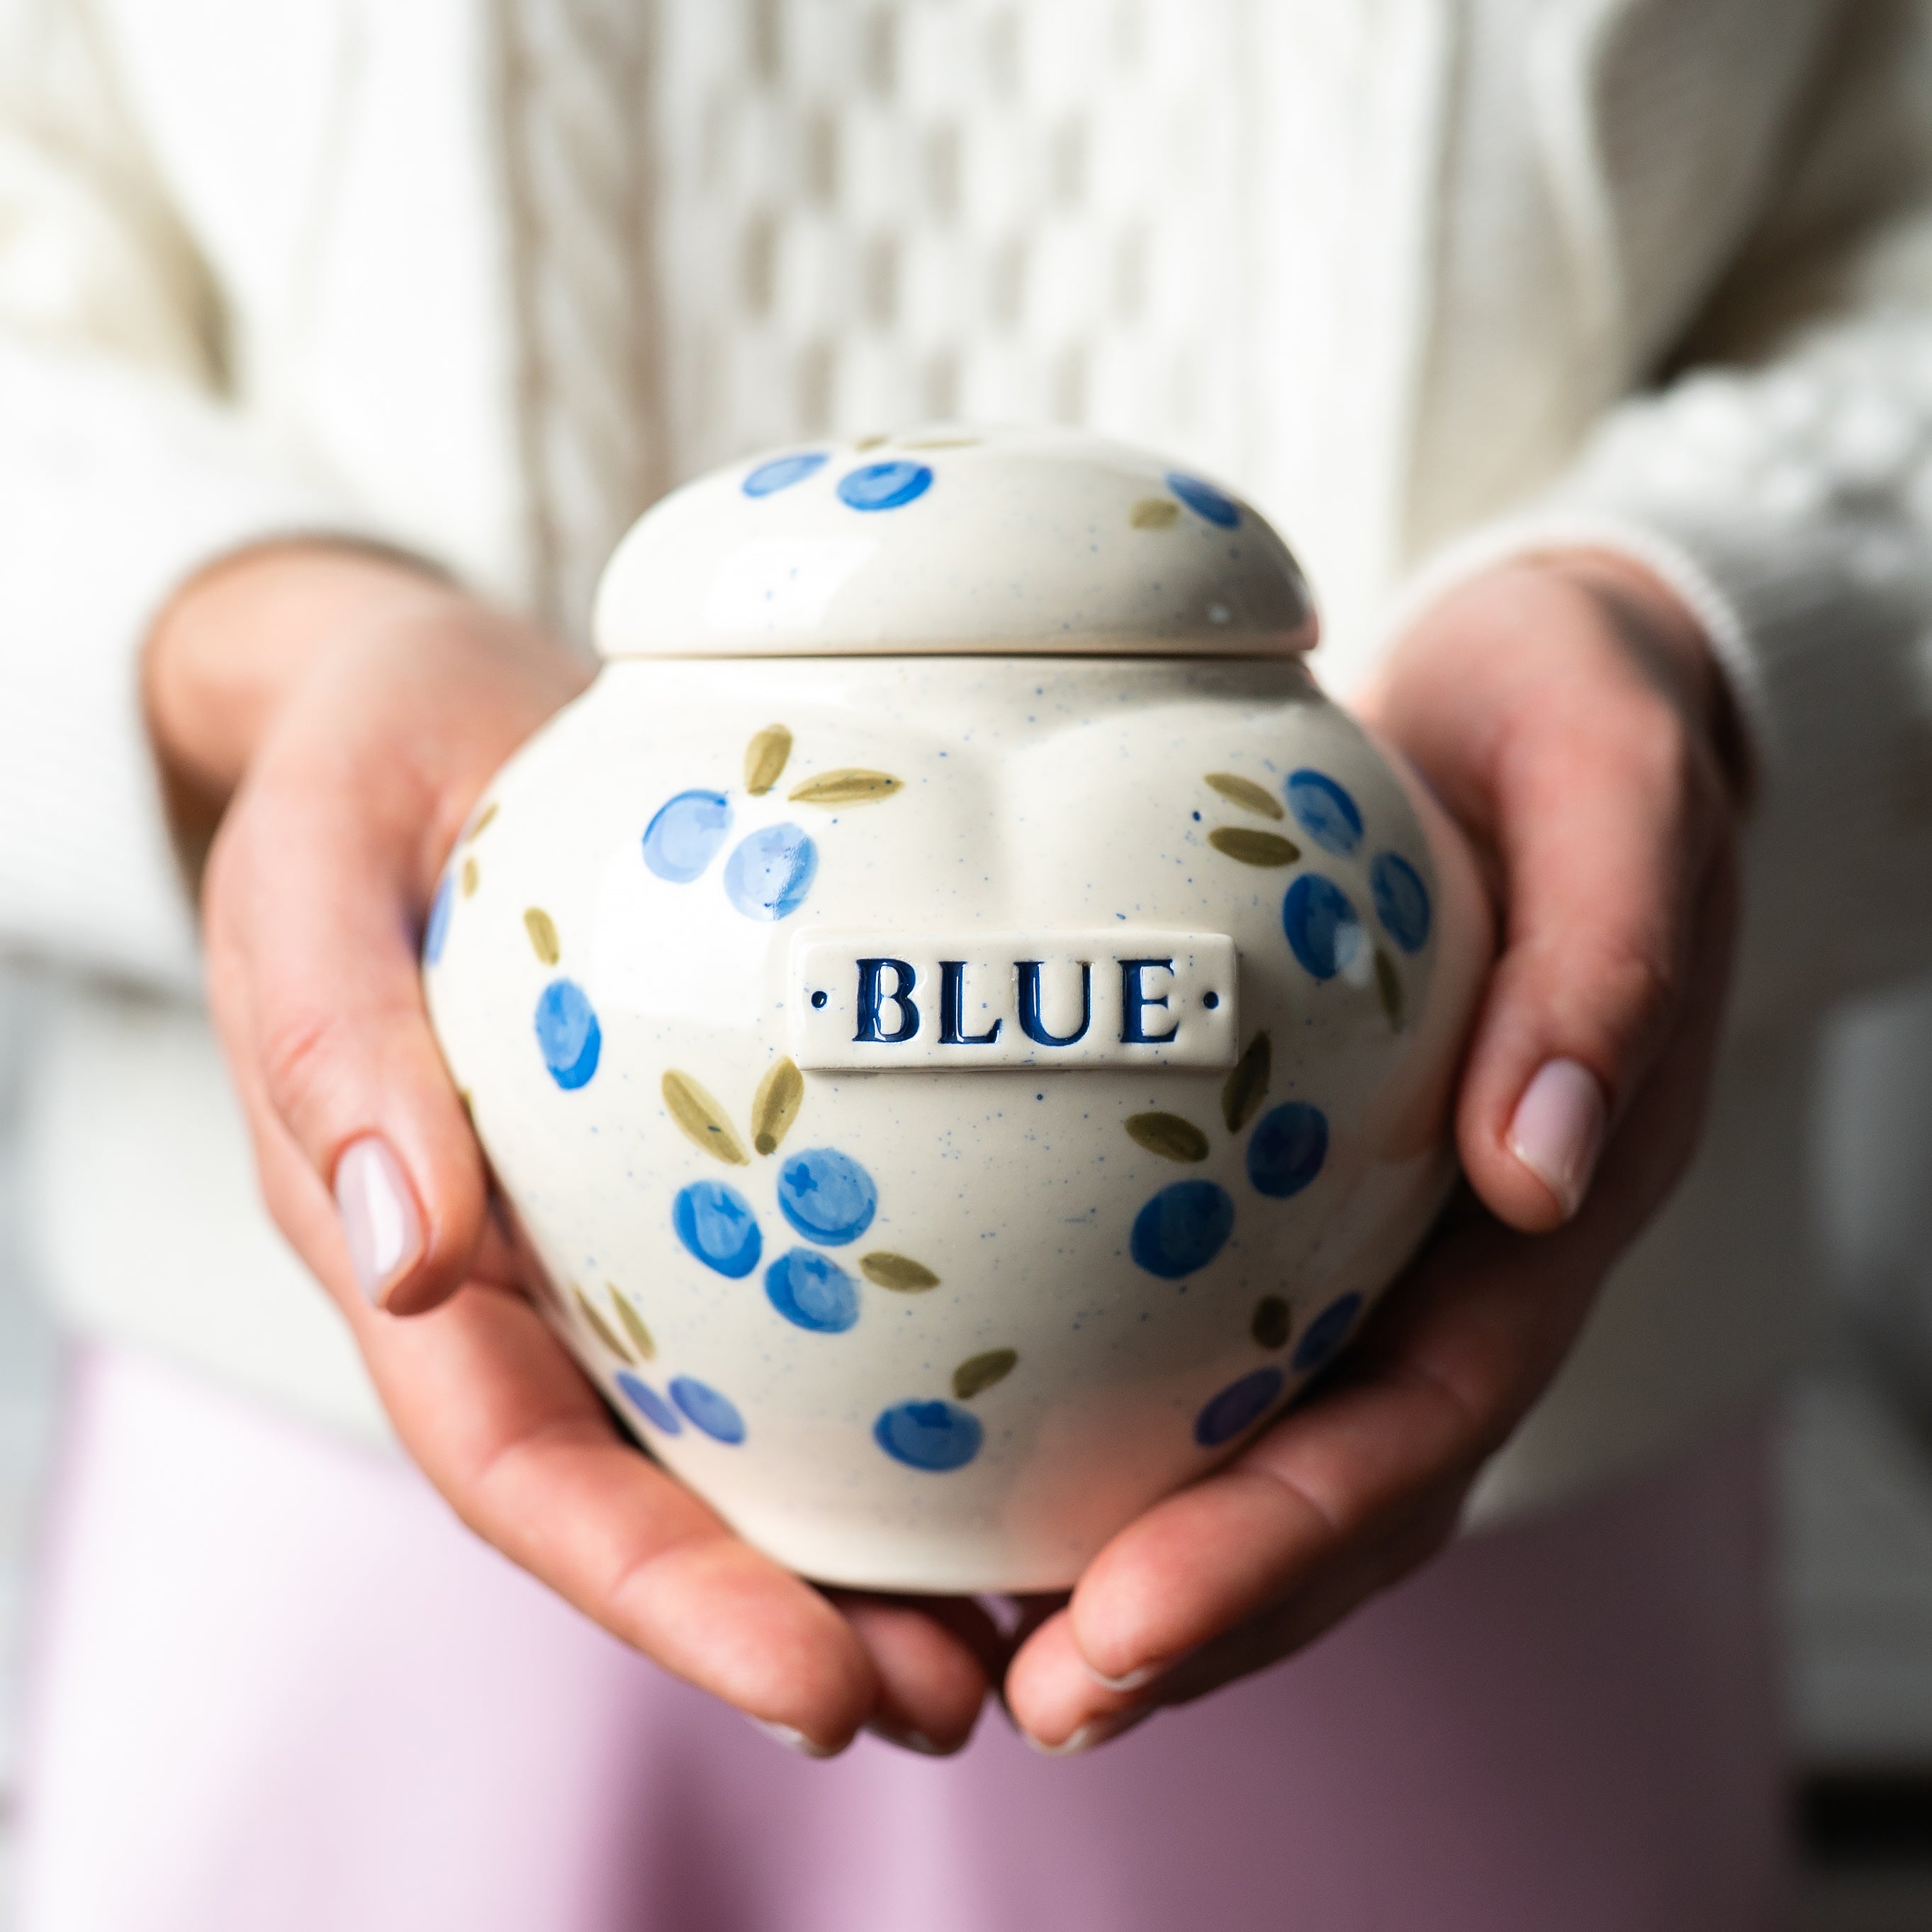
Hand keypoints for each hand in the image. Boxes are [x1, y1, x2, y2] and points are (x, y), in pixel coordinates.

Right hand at [148, 543, 999, 1755]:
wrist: (439, 706)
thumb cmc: (363, 769)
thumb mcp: (314, 865)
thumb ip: (332, 1037)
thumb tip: (401, 1253)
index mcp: (410, 1241)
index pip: (522, 1467)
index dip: (656, 1593)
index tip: (821, 1683)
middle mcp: (523, 1273)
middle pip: (650, 1495)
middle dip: (789, 1622)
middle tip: (966, 1698)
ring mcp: (621, 1229)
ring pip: (739, 1424)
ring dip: (868, 1545)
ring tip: (1031, 1624)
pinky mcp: (716, 1160)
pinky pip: (806, 1288)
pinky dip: (901, 1375)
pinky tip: (1036, 1414)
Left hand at [1002, 550, 1745, 1750]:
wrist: (1550, 695)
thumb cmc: (1585, 724)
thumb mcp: (1614, 781)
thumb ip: (1608, 956)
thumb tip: (1538, 1157)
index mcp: (1558, 1202)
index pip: (1423, 1422)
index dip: (1285, 1546)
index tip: (1123, 1628)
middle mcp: (1467, 1253)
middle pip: (1343, 1488)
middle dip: (1199, 1614)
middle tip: (1033, 1697)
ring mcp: (1386, 1233)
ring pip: (1278, 1447)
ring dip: (1151, 1562)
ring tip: (986, 1646)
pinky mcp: (1308, 1184)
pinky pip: (1220, 1334)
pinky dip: (1120, 1423)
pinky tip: (989, 1461)